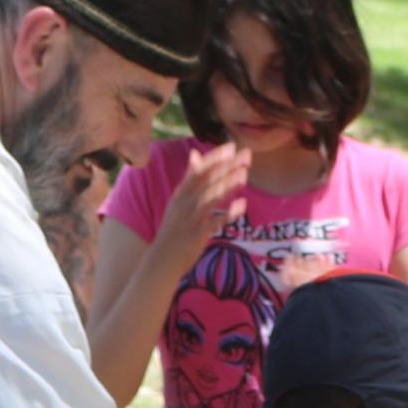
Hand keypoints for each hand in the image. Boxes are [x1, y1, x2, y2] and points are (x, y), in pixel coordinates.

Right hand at [150, 144, 254, 266]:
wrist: (161, 261)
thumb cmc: (174, 229)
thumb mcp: (178, 200)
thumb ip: (189, 178)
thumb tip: (194, 153)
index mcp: (180, 194)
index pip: (198, 170)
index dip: (215, 158)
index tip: (231, 146)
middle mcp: (183, 204)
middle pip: (206, 181)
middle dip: (227, 166)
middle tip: (246, 155)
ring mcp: (189, 219)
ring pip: (209, 198)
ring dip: (227, 185)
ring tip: (244, 174)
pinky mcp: (196, 236)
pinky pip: (214, 222)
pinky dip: (228, 213)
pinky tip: (242, 205)